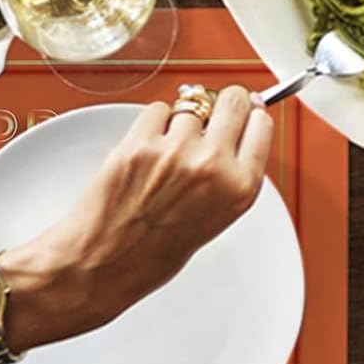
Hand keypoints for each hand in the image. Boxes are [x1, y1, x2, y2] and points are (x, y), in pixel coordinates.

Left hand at [2, 88, 271, 345]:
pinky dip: (151, 124)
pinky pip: (156, 111)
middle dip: (222, 103)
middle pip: (232, 99)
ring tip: (165, 154)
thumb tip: (235, 133)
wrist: (102, 264)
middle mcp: (211, 166)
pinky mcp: (139, 143)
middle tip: (210, 111)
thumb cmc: (152, 254)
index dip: (250, 114)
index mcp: (238, 189)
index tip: (245, 110)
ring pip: (189, 105)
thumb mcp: (213, 220)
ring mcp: (174, 151)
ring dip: (180, 121)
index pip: (261, 124)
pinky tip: (145, 151)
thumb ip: (229, 175)